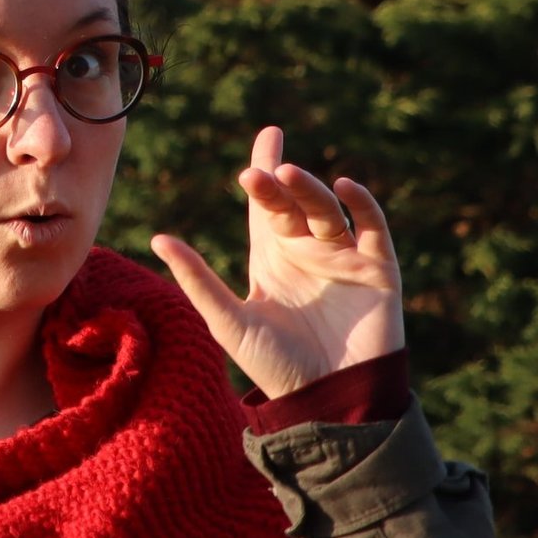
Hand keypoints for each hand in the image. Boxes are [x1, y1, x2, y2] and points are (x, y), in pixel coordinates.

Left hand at [152, 125, 404, 398]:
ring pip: (328, 209)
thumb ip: (197, 279)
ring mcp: (343, 258)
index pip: (267, 203)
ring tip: (289, 176)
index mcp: (273, 255)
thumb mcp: (228, 320)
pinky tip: (346, 187)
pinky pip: (373, 228)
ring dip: (311, 190)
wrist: (327, 401)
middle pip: (292, 202)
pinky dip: (364, 205)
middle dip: (277, 183)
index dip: (266, 169)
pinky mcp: (377, 271)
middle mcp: (308, 250)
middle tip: (258, 174)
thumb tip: (159, 239)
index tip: (267, 136)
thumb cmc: (275, 365)